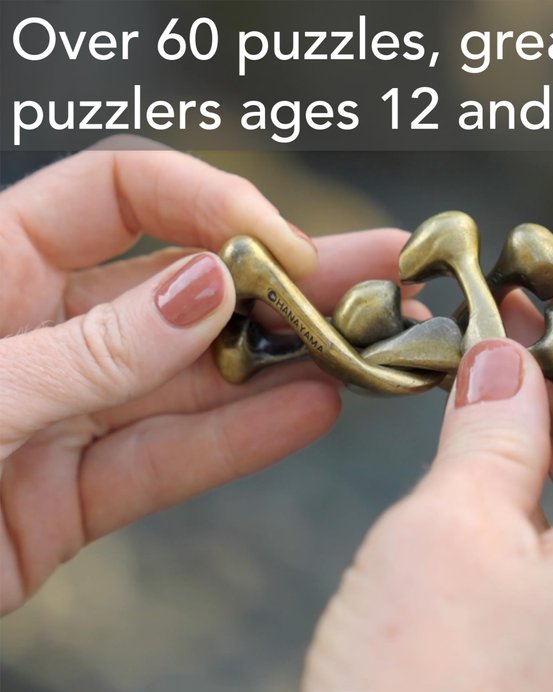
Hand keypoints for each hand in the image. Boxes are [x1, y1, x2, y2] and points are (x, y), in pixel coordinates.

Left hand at [0, 139, 416, 612]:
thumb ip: (88, 352)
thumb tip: (205, 295)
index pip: (118, 195)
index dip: (207, 203)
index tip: (281, 245)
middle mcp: (36, 331)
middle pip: (180, 289)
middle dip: (284, 280)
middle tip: (375, 274)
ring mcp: (64, 415)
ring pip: (191, 379)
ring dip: (281, 364)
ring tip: (364, 347)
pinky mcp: (74, 494)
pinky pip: (171, 459)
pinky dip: (241, 440)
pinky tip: (311, 412)